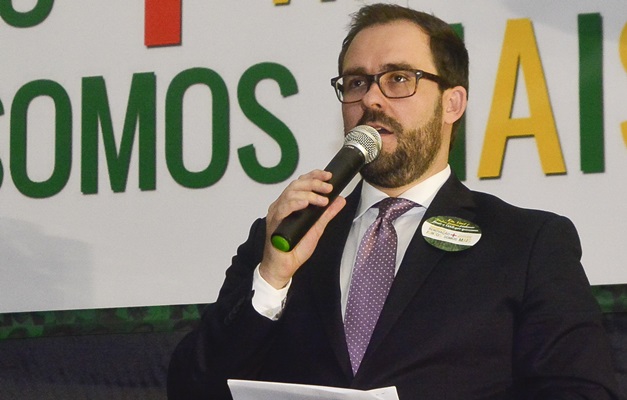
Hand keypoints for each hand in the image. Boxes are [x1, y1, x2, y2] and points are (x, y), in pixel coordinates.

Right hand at [259, 169, 345, 288]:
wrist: (284, 267)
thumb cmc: (295, 249)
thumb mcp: (317, 228)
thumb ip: (327, 214)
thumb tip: (340, 200)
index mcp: (290, 204)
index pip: (301, 183)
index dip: (314, 175)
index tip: (328, 176)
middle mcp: (282, 205)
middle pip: (296, 185)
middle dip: (314, 182)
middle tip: (328, 187)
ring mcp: (277, 213)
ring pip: (290, 194)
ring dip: (308, 193)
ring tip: (322, 199)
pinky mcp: (274, 223)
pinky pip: (283, 208)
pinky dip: (295, 203)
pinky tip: (306, 203)